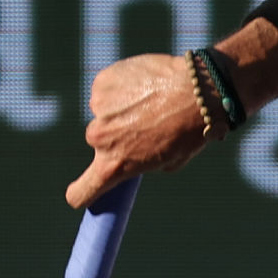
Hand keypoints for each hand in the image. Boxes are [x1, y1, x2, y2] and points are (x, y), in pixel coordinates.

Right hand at [65, 53, 211, 207]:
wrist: (198, 91)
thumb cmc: (190, 131)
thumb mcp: (169, 161)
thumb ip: (142, 162)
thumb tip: (136, 154)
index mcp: (114, 166)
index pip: (81, 191)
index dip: (81, 194)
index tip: (79, 195)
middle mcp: (99, 139)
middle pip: (98, 141)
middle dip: (115, 136)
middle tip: (144, 125)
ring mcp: (98, 108)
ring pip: (104, 111)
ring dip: (120, 108)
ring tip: (150, 101)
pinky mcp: (102, 82)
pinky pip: (107, 88)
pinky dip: (122, 86)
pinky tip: (145, 84)